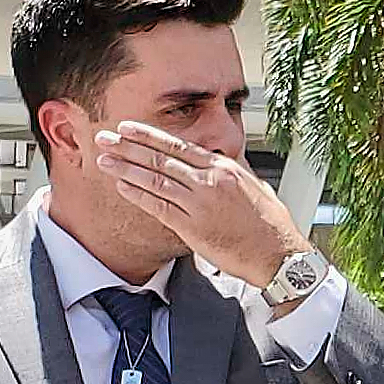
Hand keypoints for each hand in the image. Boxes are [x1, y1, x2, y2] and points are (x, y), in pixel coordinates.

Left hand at [94, 123, 310, 293]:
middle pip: (161, 159)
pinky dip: (138, 195)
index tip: (129, 128)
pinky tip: (122, 186)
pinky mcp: (193, 227)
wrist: (279, 255)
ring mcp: (200, 204)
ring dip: (126, 168)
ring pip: (155, 180)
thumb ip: (235, 173)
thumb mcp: (257, 187)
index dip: (150, 136)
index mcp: (225, 168)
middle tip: (106, 137)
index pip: (180, 146)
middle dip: (129, 147)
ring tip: (104, 159)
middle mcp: (210, 181)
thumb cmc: (272, 225)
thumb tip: (224, 163)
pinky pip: (158, 207)